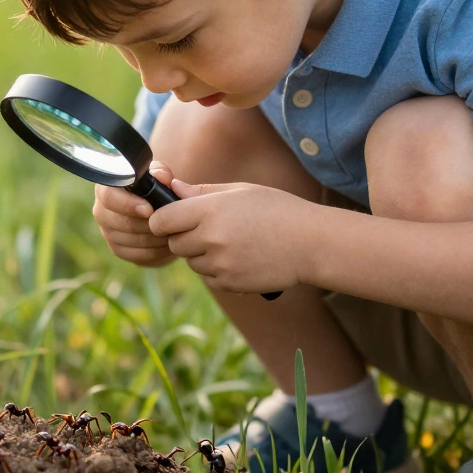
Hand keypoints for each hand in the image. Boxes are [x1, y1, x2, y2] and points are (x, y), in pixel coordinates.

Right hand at [92, 161, 178, 266]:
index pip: (109, 198)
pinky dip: (158, 251)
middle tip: (170, 221)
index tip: (149, 209)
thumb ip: (161, 172)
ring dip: (157, 237)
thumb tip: (162, 178)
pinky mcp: (120, 251)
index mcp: (106, 189)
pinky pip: (140, 256)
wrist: (155, 208)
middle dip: (149, 224)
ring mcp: (109, 234)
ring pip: (134, 241)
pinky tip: (170, 241)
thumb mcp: (158, 173)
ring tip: (174, 230)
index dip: (128, 205)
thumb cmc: (154, 187)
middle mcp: (102, 212)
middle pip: (123, 223)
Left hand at [147, 177, 318, 293]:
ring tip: (231, 242)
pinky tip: (240, 257)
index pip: (161, 220)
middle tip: (208, 229)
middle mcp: (210, 238)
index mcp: (209, 210)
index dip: (162, 219)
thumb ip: (200, 192)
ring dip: (201, 254)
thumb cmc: (277, 210)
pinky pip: (208, 278)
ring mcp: (220, 264)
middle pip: (174, 243)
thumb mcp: (240, 191)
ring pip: (191, 262)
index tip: (170, 218)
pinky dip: (217, 270)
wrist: (311, 243)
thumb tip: (171, 188)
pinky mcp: (230, 283)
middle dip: (183, 236)